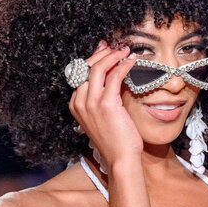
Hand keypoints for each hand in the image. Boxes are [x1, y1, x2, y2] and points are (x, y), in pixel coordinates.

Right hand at [69, 40, 142, 166]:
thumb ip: (102, 98)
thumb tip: (113, 77)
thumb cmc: (115, 140)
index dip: (94, 58)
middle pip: (87, 66)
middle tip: (117, 47)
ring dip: (114, 55)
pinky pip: (114, 76)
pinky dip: (124, 65)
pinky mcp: (106, 104)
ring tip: (126, 51)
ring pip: (99, 68)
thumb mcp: (102, 116)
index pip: (81, 73)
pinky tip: (132, 61)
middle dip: (103, 53)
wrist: (119, 158)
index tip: (106, 50)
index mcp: (75, 104)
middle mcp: (80, 102)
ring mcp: (91, 103)